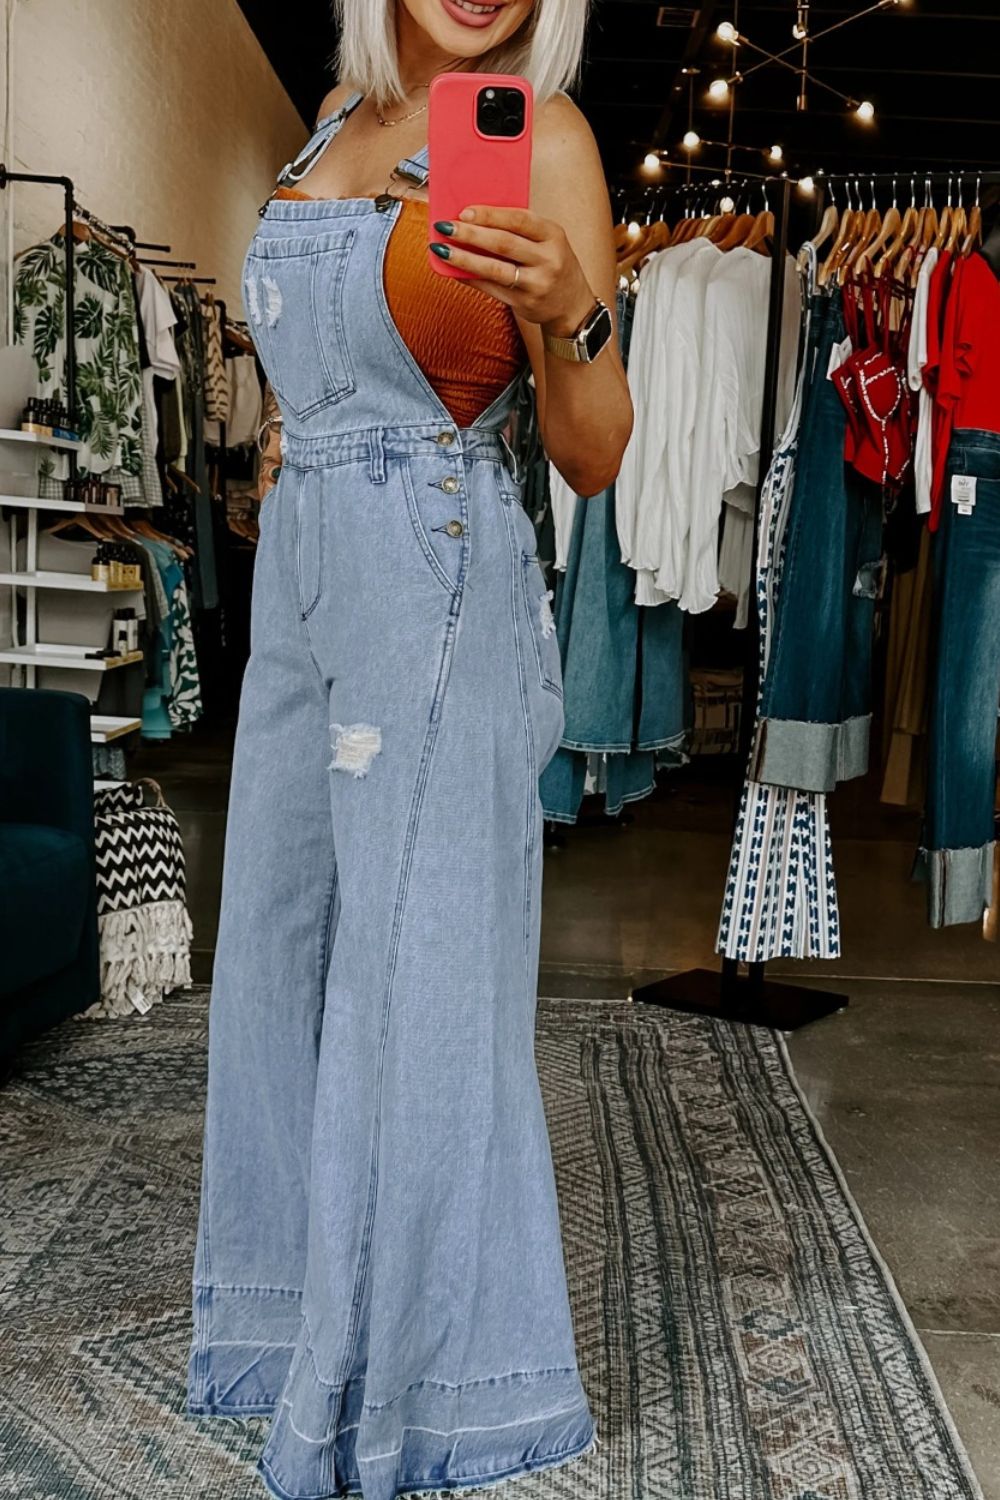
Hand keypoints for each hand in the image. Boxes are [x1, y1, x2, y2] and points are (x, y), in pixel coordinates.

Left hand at [430, 205, 596, 336]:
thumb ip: (519, 230)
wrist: (572, 306)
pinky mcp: (524, 303)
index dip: (490, 214)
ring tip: (442, 250)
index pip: (519, 219)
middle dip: (471, 234)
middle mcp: (548, 259)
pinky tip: (454, 270)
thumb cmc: (553, 265)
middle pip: (504, 243)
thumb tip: (475, 219)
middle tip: (446, 227)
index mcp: (553, 235)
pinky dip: (470, 278)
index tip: (464, 211)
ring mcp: (536, 284)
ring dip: (464, 259)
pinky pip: (492, 288)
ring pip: (495, 269)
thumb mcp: (547, 241)